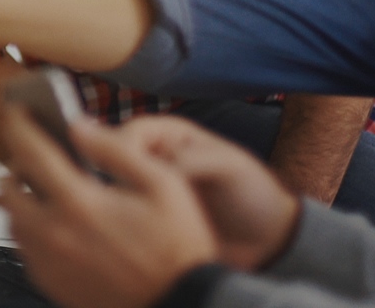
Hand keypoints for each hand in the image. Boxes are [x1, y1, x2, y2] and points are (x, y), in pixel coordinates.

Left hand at [0, 106, 219, 307]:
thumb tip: (81, 127)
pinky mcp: (52, 284)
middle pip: (7, 190)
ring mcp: (50, 263)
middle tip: (34, 156)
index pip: (31, 151)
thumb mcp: (163, 184)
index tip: (16, 110)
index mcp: (80, 203)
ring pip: (12, 222)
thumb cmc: (177, 248)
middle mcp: (55, 234)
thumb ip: (116, 150)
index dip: (18, 123)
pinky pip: (25, 250)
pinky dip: (32, 230)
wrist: (178, 303)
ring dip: (22, 200)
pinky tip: (59, 224)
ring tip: (46, 190)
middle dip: (15, 166)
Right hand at [116, 116, 303, 269]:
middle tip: (114, 202)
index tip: (120, 174)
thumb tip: (151, 166)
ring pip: (112, 188)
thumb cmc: (254, 196)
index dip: (120, 150)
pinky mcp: (149, 220)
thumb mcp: (230, 168)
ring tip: (117, 221)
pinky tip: (122, 236)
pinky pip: (122, 216)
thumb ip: (192, 160)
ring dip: (110, 202)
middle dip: (107, 177)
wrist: (267, 241)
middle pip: (112, 159)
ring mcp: (150, 190)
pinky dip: (117, 223)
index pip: (130, 133)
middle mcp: (156, 158)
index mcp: (173, 135)